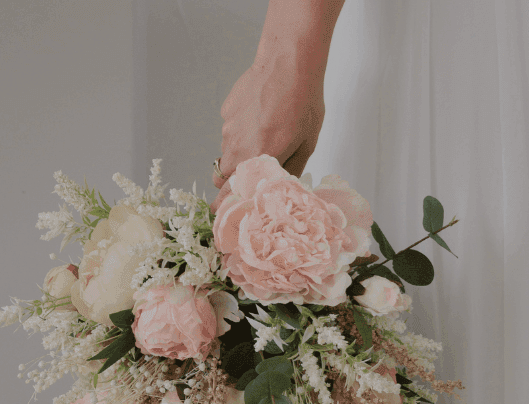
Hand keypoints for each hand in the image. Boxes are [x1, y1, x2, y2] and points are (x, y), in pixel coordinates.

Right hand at [212, 48, 325, 213]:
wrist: (288, 63)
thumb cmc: (302, 102)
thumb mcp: (306, 144)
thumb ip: (289, 171)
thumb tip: (280, 187)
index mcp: (254, 161)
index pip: (227, 195)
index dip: (224, 207)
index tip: (222, 215)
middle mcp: (235, 148)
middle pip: (222, 177)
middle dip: (232, 182)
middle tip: (250, 176)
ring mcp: (228, 128)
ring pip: (227, 152)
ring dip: (239, 154)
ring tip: (264, 138)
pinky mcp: (227, 112)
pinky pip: (230, 130)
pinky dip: (241, 130)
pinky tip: (260, 116)